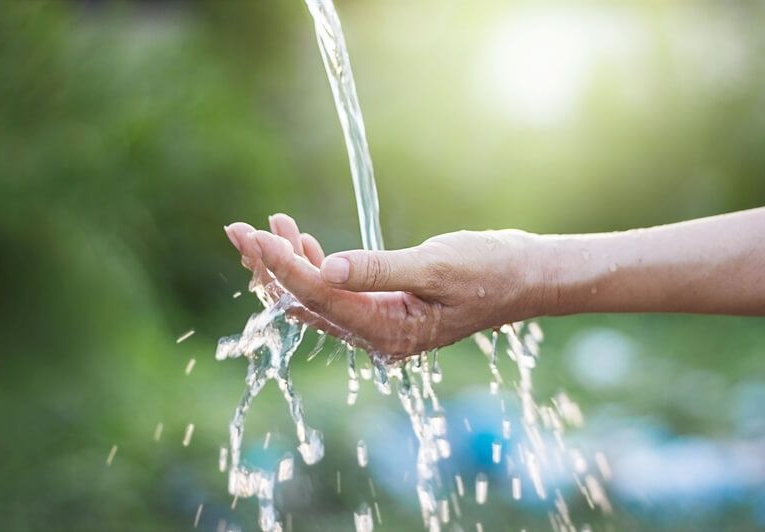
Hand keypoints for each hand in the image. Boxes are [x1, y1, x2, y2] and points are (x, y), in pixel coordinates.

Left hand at [225, 214, 545, 358]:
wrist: (527, 276)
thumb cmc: (492, 269)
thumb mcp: (437, 265)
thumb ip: (379, 269)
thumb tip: (324, 268)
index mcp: (389, 332)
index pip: (319, 298)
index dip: (282, 266)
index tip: (252, 235)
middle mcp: (377, 336)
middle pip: (306, 305)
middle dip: (270, 267)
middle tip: (238, 230)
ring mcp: (378, 325)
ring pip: (315, 299)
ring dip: (288, 263)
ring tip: (266, 225)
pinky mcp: (382, 309)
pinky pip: (334, 293)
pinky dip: (313, 265)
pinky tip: (299, 238)